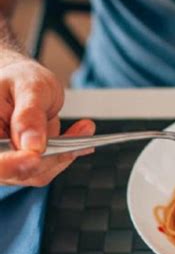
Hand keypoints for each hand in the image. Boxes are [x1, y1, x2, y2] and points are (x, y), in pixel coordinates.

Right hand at [0, 56, 94, 186]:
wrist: (25, 86)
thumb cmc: (21, 81)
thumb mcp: (28, 88)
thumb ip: (28, 115)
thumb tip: (32, 146)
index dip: (11, 164)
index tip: (34, 156)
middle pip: (17, 171)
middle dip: (50, 157)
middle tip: (76, 142)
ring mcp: (10, 162)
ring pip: (38, 172)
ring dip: (65, 153)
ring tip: (84, 127)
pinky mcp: (28, 164)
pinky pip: (50, 167)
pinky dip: (68, 152)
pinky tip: (81, 132)